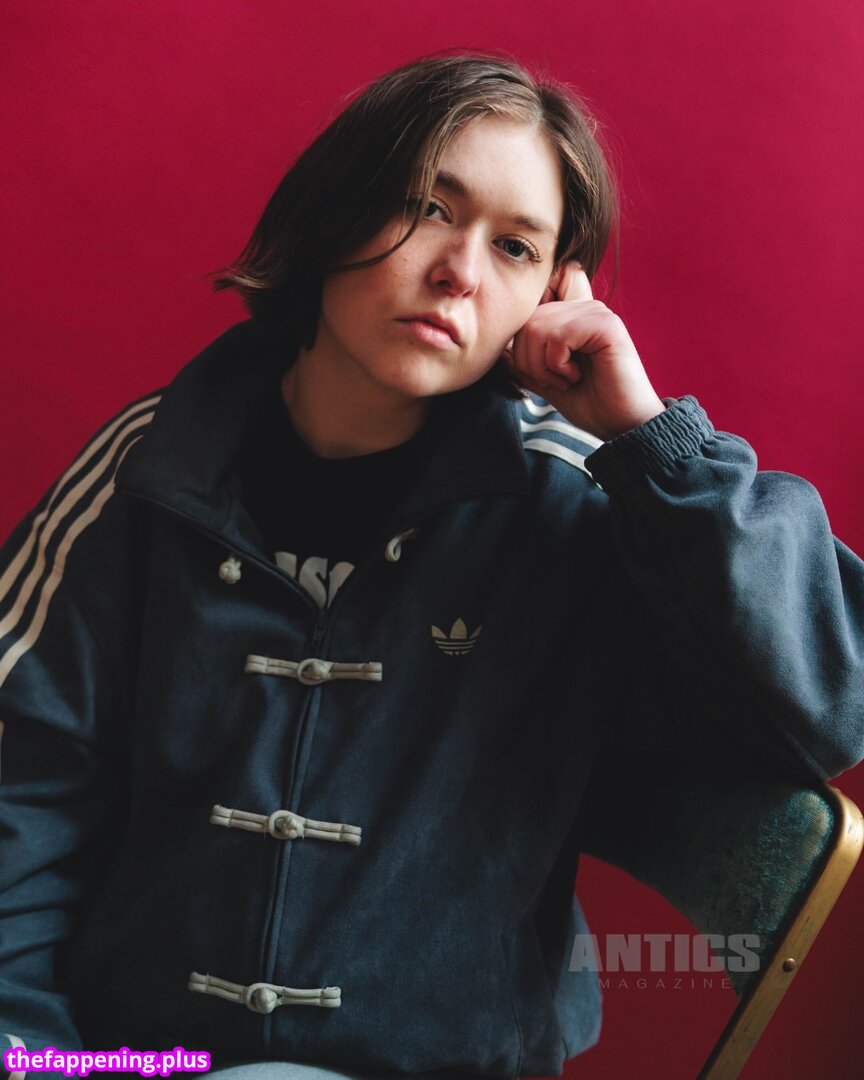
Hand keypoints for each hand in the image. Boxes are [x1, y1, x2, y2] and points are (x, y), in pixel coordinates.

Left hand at [505, 262, 664, 439]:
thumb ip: (525, 365)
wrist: (622, 425)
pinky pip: (558, 337)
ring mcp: (596, 313)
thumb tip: (500, 352)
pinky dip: (558, 365)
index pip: (528, 310)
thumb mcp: (547, 382)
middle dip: (529, 362)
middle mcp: (583, 308)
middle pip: (526, 322)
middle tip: (554, 382)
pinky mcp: (606, 325)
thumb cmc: (591, 404)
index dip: (522, 344)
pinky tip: (576, 377)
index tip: (541, 372)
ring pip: (537, 328)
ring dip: (543, 366)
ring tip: (566, 380)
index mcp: (571, 316)